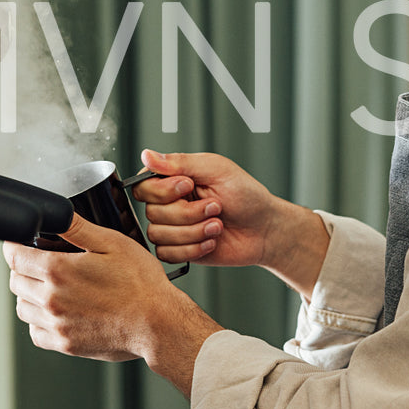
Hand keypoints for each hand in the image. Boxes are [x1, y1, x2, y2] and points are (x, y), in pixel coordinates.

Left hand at [4, 217, 221, 395]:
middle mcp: (52, 300)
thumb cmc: (141, 285)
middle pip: (15, 282)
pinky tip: (58, 311)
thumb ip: (77, 228)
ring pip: (22, 308)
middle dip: (23, 269)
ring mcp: (57, 324)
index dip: (14, 245)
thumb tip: (54, 214)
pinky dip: (40, 321)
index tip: (20, 243)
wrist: (157, 324)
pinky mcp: (65, 344)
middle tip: (41, 262)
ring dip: (29, 295)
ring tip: (50, 287)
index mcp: (58, 271)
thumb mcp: (112, 243)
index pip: (14, 257)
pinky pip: (36, 332)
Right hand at [132, 149, 280, 268]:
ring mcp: (173, 227)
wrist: (263, 228)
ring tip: (217, 225)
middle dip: (189, 213)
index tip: (189, 186)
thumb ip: (180, 162)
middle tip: (216, 207)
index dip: (164, 191)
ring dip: (194, 231)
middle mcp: (169, 203)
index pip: (144, 186)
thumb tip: (147, 155)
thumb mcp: (216, 169)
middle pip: (152, 213)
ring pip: (159, 235)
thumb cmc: (245, 195)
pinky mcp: (179, 249)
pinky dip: (193, 248)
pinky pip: (167, 254)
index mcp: (173, 179)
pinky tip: (212, 240)